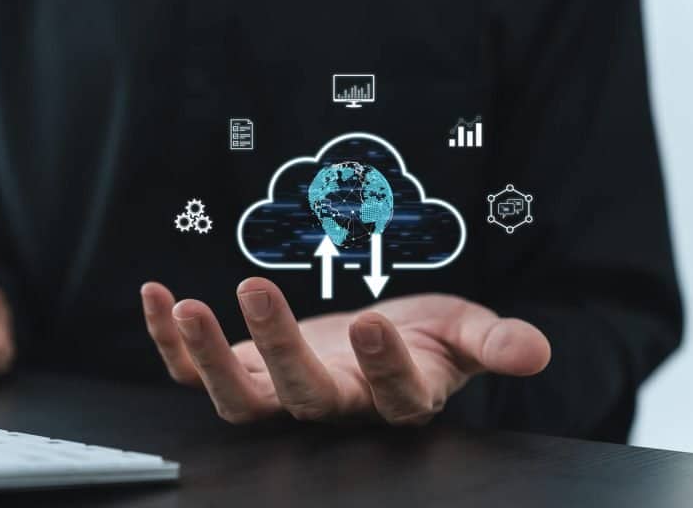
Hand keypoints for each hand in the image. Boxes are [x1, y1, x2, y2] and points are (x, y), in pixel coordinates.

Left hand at [142, 277, 549, 424]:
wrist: (376, 342)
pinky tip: (156, 296)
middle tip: (257, 287)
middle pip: (303, 396)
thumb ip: (493, 341)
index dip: (386, 366)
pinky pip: (194, 372)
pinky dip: (170, 342)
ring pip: (242, 398)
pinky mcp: (243, 373)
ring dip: (212, 356)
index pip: (393, 396)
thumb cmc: (425, 337)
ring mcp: (281, 394)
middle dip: (279, 347)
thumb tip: (536, 351)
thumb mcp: (463, 331)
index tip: (379, 323)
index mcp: (396, 399)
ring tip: (188, 307)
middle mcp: (335, 407)